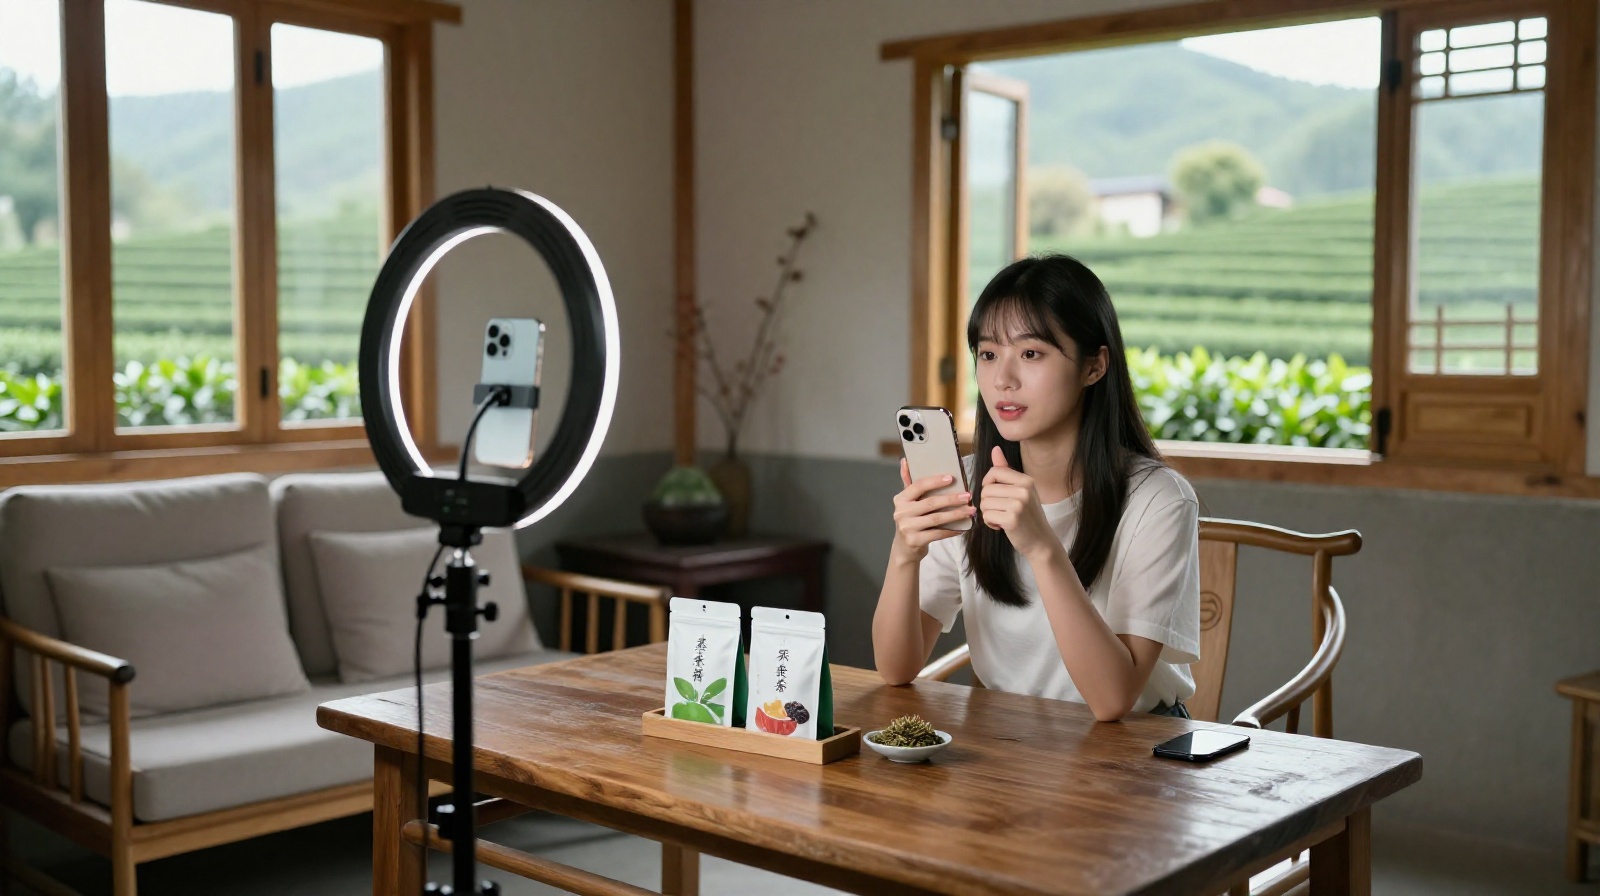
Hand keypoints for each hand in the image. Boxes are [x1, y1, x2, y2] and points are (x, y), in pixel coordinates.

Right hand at [890, 458, 974, 562]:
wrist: (904, 549)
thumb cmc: (911, 521)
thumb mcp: (907, 503)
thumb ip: (908, 483)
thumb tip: (906, 460)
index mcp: (900, 499)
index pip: (918, 486)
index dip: (935, 481)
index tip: (951, 478)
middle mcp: (901, 512)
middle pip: (930, 503)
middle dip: (952, 499)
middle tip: (968, 496)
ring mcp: (907, 528)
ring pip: (936, 519)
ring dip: (956, 514)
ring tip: (970, 511)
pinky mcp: (915, 541)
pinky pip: (938, 534)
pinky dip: (952, 530)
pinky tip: (963, 527)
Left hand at [979, 446, 1058, 562]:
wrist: (1041, 541)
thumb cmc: (1028, 516)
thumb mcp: (1021, 490)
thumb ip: (1006, 471)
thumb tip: (995, 449)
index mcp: (1026, 480)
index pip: (994, 471)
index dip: (988, 484)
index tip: (995, 495)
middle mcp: (1023, 490)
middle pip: (986, 489)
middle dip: (988, 502)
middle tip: (1001, 510)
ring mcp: (1018, 504)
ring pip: (984, 503)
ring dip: (988, 513)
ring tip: (1002, 518)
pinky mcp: (1011, 519)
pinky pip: (986, 516)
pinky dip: (990, 523)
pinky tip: (1001, 526)